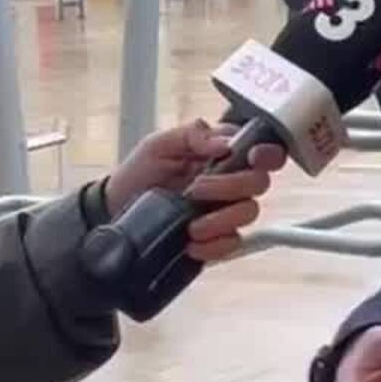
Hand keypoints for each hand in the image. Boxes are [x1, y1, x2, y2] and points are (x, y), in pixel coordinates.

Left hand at [104, 118, 284, 262]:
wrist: (113, 212)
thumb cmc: (138, 174)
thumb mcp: (159, 144)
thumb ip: (193, 135)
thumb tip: (225, 143)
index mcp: (223, 153)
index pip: (263, 150)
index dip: (267, 154)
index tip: (249, 158)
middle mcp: (230, 181)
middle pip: (259, 183)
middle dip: (230, 186)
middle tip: (197, 189)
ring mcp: (225, 211)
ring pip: (249, 213)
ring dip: (221, 220)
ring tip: (192, 224)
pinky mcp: (216, 238)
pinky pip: (232, 244)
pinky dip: (214, 245)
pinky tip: (191, 243)